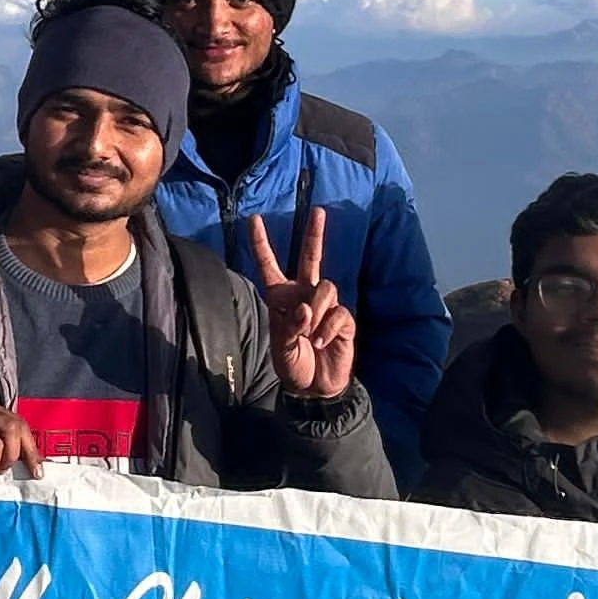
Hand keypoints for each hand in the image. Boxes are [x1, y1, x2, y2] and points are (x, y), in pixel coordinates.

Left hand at [251, 208, 356, 398]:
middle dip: (315, 234)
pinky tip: (322, 341)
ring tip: (311, 333)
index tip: (254, 219)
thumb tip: (306, 309)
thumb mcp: (282, 347)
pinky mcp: (343, 320)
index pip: (270, 266)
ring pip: (326, 287)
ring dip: (316, 309)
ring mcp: (326, 306)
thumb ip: (290, 327)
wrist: (314, 388)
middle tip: (319, 211)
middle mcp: (304, 295)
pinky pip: (338, 312)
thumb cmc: (293, 364)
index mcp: (282, 298)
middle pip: (311, 258)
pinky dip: (328, 327)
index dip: (262, 244)